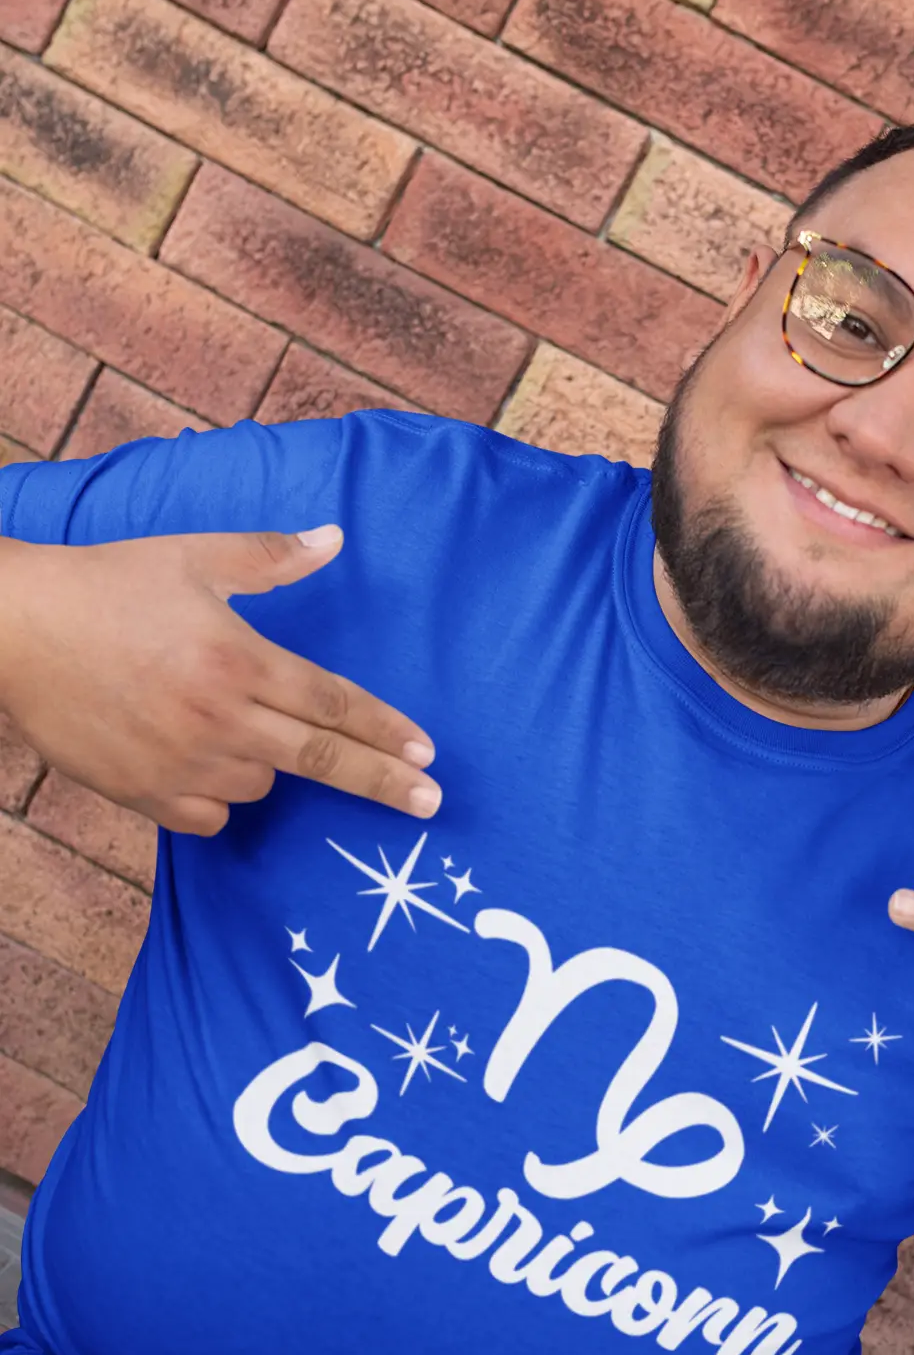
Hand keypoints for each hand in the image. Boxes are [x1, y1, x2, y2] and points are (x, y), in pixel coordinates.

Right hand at [0, 527, 439, 836]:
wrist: (12, 629)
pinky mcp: (143, 795)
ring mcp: (180, 763)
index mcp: (237, 658)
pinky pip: (210, 817)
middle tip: (431, 805)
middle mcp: (217, 718)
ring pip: (260, 787)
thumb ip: (270, 557)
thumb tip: (333, 537)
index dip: (385, 729)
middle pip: (320, 759)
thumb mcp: (192, 556)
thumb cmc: (105, 585)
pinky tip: (199, 763)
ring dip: (267, 765)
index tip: (427, 753)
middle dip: (383, 783)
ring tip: (228, 725)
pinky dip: (217, 798)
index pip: (332, 702)